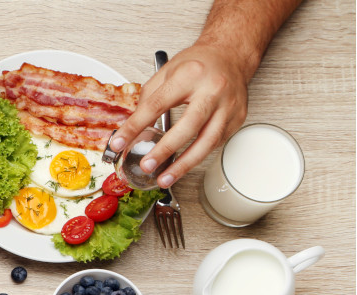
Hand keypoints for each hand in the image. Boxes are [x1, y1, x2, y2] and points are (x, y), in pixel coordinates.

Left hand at [110, 43, 250, 187]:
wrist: (230, 55)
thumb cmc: (197, 64)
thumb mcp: (166, 73)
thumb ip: (147, 101)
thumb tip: (132, 131)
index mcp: (190, 75)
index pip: (156, 105)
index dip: (135, 126)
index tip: (118, 143)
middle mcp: (213, 90)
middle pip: (188, 126)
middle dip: (165, 150)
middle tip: (147, 166)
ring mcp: (229, 105)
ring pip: (208, 142)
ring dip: (184, 165)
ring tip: (165, 178)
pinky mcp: (237, 118)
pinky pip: (216, 143)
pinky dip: (198, 156)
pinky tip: (183, 165)